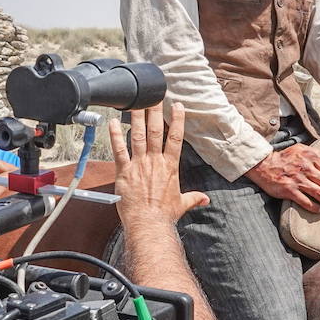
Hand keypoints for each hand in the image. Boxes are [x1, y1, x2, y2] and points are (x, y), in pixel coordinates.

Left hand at [109, 103, 207, 229]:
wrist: (149, 224)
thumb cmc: (164, 215)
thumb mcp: (182, 204)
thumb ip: (194, 198)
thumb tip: (206, 200)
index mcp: (170, 166)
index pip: (176, 138)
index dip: (177, 120)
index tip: (178, 106)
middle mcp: (155, 161)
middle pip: (156, 130)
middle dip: (155, 111)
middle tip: (154, 95)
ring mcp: (139, 165)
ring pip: (138, 135)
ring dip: (137, 117)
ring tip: (136, 101)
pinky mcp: (124, 172)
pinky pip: (119, 150)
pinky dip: (116, 136)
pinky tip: (114, 122)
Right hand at [245, 143, 319, 212]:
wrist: (264, 165)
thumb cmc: (282, 158)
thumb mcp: (300, 149)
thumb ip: (315, 153)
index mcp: (310, 157)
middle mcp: (306, 168)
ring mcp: (298, 180)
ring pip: (319, 193)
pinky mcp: (290, 190)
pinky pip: (306, 202)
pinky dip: (315, 207)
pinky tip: (318, 210)